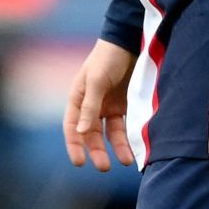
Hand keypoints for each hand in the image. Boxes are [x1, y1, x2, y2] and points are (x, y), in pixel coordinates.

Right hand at [64, 38, 135, 170]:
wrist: (131, 41)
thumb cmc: (107, 58)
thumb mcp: (97, 81)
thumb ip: (90, 106)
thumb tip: (82, 133)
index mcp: (78, 98)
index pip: (73, 127)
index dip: (74, 145)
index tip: (79, 162)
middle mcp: (93, 105)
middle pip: (92, 134)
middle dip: (97, 151)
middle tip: (104, 167)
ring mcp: (110, 106)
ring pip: (111, 134)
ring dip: (117, 147)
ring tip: (125, 161)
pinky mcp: (126, 106)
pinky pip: (126, 127)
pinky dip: (129, 138)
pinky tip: (135, 149)